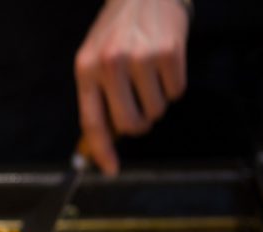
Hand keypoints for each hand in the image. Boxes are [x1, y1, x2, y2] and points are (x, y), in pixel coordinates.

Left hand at [74, 0, 189, 174]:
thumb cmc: (117, 30)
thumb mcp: (94, 58)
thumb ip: (97, 96)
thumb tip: (103, 142)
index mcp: (86, 68)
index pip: (92, 122)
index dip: (102, 151)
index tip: (111, 170)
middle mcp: (111, 64)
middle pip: (130, 124)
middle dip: (138, 125)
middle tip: (140, 108)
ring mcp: (141, 58)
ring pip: (156, 111)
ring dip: (156, 101)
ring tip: (149, 75)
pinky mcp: (169, 53)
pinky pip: (176, 93)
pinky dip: (173, 85)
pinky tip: (164, 63)